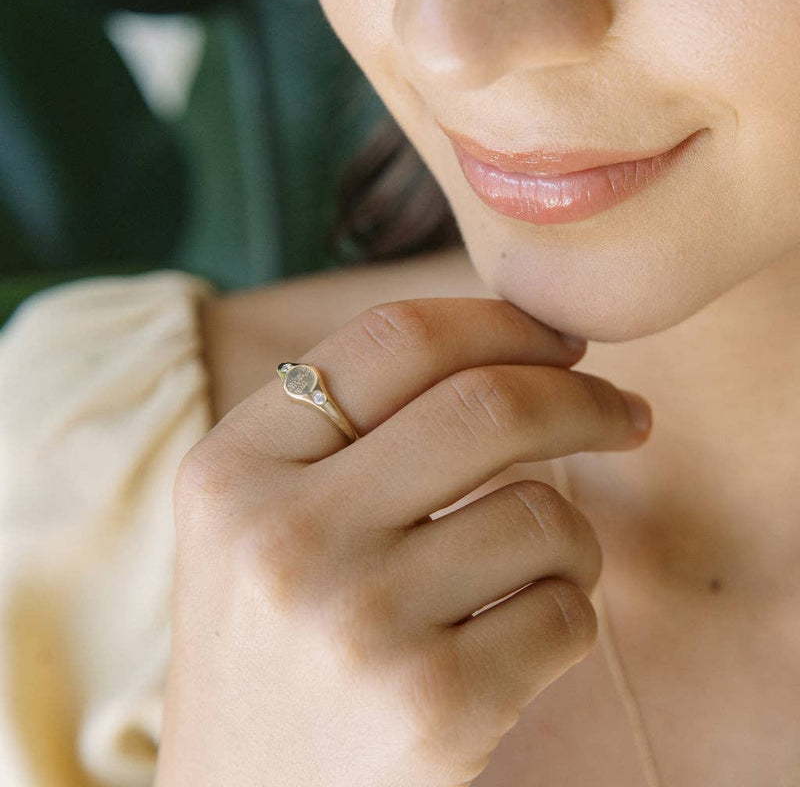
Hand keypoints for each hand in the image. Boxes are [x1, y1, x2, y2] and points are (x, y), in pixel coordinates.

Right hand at [154, 298, 651, 786]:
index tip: (563, 341)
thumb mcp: (259, 514)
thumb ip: (352, 425)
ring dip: (571, 535)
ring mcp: (359, 624)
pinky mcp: (434, 707)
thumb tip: (518, 346)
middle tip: (624, 413)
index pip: (395, 339)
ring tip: (533, 569)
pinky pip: (567, 612)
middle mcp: (285, 537)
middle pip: (487, 405)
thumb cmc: (274, 636)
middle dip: (584, 399)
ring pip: (546, 515)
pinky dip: (566, 611)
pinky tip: (514, 639)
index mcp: (233, 468)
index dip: (500, 323)